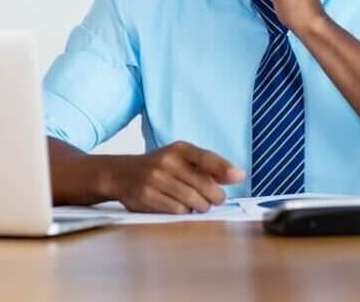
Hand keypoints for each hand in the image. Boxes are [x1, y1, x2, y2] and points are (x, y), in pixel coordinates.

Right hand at [108, 141, 244, 213]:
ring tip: (199, 204)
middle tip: (215, 199)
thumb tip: (237, 175)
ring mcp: (155, 179)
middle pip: (204, 185)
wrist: (121, 174)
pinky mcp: (146, 197)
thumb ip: (208, 166)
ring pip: (192, 200)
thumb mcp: (181, 158)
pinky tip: (180, 207)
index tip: (239, 177)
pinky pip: (176, 210)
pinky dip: (183, 212)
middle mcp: (167, 161)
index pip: (207, 157)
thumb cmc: (160, 167)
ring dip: (201, 206)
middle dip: (215, 196)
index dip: (224, 168)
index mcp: (179, 148)